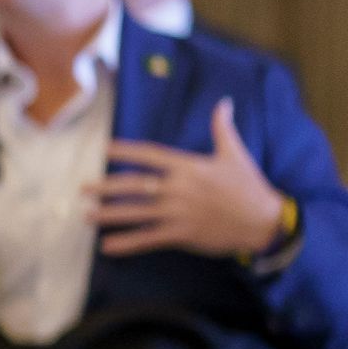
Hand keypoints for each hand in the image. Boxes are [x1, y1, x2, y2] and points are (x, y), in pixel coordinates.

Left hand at [96, 99, 288, 258]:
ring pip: (137, 213)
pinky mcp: (183, 234)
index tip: (105, 149)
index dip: (126, 151)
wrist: (264, 221)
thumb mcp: (235, 153)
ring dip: (109, 215)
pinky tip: (108, 246)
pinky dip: (127, 243)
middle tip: (83, 189)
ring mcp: (179, 213)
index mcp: (189, 167)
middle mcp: (179, 188)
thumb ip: (222, 127)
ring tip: (87, 215)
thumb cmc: (249, 186)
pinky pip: (149, 239)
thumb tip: (224, 102)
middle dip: (107, 187)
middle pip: (135, 185)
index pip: (150, 155)